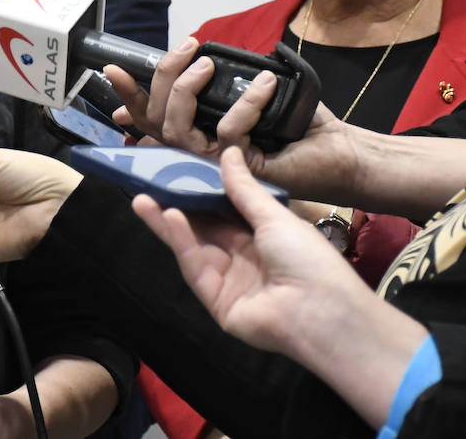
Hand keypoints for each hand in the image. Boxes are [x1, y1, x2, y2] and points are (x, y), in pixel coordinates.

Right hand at [104, 39, 355, 198]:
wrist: (340, 149)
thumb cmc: (299, 124)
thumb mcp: (252, 92)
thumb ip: (222, 83)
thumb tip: (194, 61)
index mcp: (198, 135)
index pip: (152, 119)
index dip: (130, 96)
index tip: (115, 68)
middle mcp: (200, 153)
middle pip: (157, 120)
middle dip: (162, 79)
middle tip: (185, 48)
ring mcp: (217, 166)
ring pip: (177, 130)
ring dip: (187, 88)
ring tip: (208, 62)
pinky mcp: (241, 172)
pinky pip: (228, 132)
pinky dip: (245, 101)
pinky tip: (264, 82)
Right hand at [133, 147, 427, 427]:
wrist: (322, 313)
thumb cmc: (309, 259)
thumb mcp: (274, 216)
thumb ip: (243, 188)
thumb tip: (229, 152)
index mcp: (265, 236)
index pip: (225, 210)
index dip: (201, 190)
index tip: (177, 169)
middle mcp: (245, 257)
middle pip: (204, 228)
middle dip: (177, 206)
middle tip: (148, 183)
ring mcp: (229, 281)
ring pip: (193, 246)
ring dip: (169, 223)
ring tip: (143, 198)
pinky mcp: (216, 301)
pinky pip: (196, 267)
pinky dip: (182, 242)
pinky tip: (170, 218)